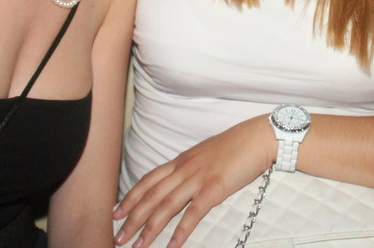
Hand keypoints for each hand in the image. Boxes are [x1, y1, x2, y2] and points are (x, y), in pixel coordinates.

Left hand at [112, 116, 273, 247]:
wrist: (258, 137)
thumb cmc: (237, 145)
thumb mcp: (206, 153)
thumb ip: (191, 166)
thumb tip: (181, 179)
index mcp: (182, 160)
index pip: (148, 180)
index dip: (130, 197)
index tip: (116, 212)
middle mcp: (184, 169)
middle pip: (151, 196)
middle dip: (132, 218)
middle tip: (117, 237)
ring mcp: (198, 178)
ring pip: (166, 206)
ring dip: (149, 228)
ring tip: (137, 246)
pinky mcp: (214, 188)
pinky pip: (193, 213)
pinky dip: (181, 231)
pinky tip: (172, 246)